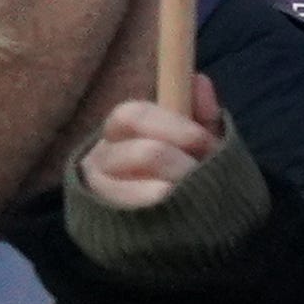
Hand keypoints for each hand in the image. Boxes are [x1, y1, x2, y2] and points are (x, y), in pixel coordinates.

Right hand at [71, 90, 226, 212]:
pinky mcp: (102, 222)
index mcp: (120, 132)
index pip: (132, 115)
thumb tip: (199, 78)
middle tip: (203, 177)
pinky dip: (166, 214)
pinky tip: (180, 215)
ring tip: (195, 198)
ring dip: (179, 192)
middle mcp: (101, 158)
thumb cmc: (183, 172)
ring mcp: (99, 191)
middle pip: (143, 153)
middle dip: (182, 164)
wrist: (172, 225)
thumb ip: (201, 114)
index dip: (172, 126)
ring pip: (143, 188)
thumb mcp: (195, 144)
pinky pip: (138, 217)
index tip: (201, 141)